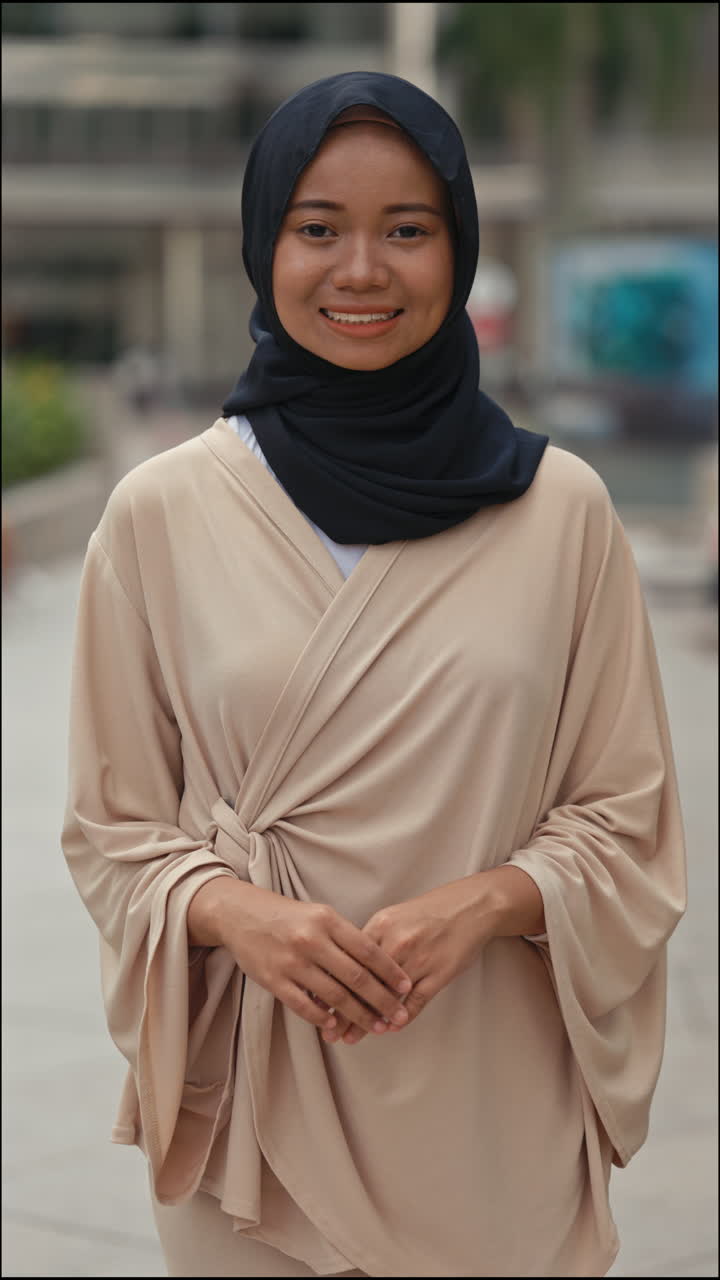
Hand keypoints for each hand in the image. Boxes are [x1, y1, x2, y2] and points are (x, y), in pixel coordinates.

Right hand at [188, 878, 411, 1035]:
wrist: (240, 914)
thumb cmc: (286, 916)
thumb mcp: (318, 915)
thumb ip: (344, 937)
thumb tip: (376, 967)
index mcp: (327, 920)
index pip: (367, 949)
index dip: (390, 971)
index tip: (406, 987)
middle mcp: (312, 940)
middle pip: (356, 977)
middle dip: (381, 1000)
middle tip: (398, 1016)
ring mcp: (292, 962)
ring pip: (334, 996)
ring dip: (358, 1016)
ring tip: (376, 1027)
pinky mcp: (273, 980)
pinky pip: (305, 1006)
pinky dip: (324, 1020)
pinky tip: (337, 1028)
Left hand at [322, 876, 494, 1045]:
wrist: (471, 906)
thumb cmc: (430, 911)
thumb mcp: (395, 916)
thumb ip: (372, 938)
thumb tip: (344, 961)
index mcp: (382, 925)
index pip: (349, 959)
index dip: (331, 983)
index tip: (317, 1002)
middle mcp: (397, 942)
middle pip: (364, 982)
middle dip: (344, 1010)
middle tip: (330, 1031)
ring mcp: (419, 959)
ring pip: (387, 996)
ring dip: (368, 1020)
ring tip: (352, 1037)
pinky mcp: (440, 973)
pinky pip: (416, 1001)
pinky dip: (401, 1017)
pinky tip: (389, 1029)